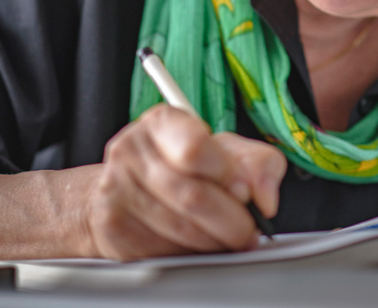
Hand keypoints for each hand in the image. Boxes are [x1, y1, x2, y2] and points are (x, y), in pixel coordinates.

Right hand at [84, 104, 286, 260]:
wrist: (125, 188)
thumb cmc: (182, 166)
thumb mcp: (226, 152)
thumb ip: (258, 164)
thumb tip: (265, 198)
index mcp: (163, 122)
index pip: (195, 149)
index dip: (228, 176)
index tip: (245, 192)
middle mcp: (132, 149)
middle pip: (192, 196)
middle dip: (232, 222)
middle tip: (246, 230)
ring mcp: (116, 187)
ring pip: (180, 229)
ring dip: (214, 242)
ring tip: (224, 238)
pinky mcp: (112, 225)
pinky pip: (163, 251)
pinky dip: (189, 254)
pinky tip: (195, 244)